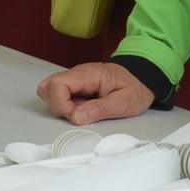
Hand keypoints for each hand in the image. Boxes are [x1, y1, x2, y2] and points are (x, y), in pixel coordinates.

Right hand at [37, 62, 155, 125]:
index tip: (75, 115)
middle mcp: (78, 73)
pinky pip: (59, 95)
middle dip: (58, 106)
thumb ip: (99, 110)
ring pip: (50, 91)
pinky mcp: (74, 86)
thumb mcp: (123, 102)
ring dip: (60, 106)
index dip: (60, 104)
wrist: (141, 78)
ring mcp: (75, 78)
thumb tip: (75, 117)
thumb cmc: (134, 88)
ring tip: (82, 110)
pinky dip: (66, 105)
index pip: (57, 84)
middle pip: (48, 87)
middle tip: (79, 113)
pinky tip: (82, 108)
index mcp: (89, 74)